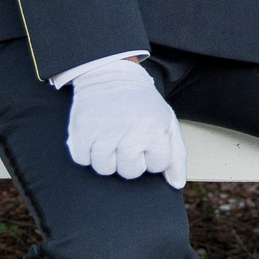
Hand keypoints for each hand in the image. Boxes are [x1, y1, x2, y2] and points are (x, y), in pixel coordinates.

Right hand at [57, 54, 187, 185]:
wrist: (111, 74)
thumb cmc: (142, 103)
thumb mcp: (167, 122)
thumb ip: (176, 155)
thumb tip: (176, 184)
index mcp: (155, 131)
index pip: (157, 166)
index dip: (152, 155)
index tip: (147, 139)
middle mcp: (130, 134)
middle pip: (130, 172)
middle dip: (130, 159)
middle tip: (127, 137)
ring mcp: (103, 133)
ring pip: (105, 169)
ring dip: (107, 157)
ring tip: (110, 137)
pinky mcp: (81, 131)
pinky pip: (82, 160)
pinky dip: (85, 151)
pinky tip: (94, 135)